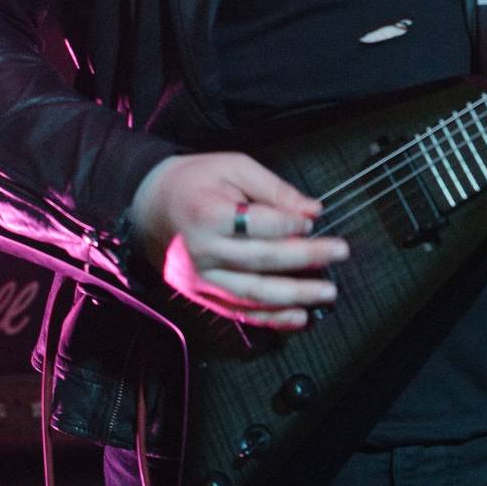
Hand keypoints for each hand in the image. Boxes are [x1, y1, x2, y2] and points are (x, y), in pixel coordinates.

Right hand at [128, 151, 348, 329]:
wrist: (147, 206)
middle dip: (306, 258)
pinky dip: (272, 318)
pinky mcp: (201, 295)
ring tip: (327, 293)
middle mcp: (203, 251)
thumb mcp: (232, 167)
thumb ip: (273, 189)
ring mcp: (201, 278)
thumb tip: (312, 210)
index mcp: (208, 214)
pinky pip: (240, 312)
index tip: (316, 221)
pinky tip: (299, 316)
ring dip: (295, 296)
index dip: (292, 223)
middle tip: (339, 252)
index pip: (260, 224)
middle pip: (262, 260)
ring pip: (254, 294)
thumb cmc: (193, 181)